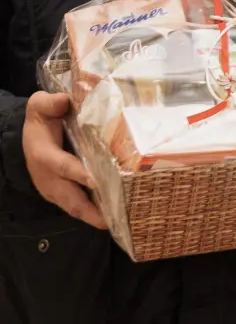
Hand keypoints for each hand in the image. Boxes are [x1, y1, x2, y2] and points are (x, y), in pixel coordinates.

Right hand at [23, 92, 105, 229]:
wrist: (29, 138)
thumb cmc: (42, 120)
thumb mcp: (39, 106)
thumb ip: (49, 103)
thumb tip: (63, 101)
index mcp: (43, 155)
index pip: (62, 166)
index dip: (78, 173)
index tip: (96, 179)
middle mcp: (48, 178)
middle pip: (69, 197)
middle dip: (90, 209)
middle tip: (112, 217)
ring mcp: (54, 190)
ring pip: (74, 208)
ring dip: (94, 217)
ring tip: (119, 223)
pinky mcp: (62, 195)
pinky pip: (78, 207)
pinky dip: (94, 214)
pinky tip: (114, 218)